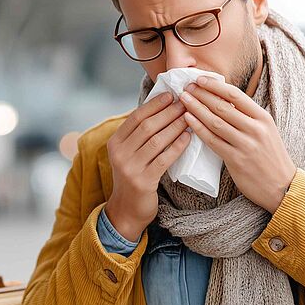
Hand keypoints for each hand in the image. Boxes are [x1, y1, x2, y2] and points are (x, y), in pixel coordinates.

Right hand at [105, 93, 190, 240]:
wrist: (127, 210)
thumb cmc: (134, 177)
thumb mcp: (128, 154)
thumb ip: (138, 136)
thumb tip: (160, 109)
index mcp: (115, 143)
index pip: (135, 117)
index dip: (154, 105)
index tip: (171, 95)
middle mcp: (119, 153)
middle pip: (147, 126)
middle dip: (168, 112)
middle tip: (185, 102)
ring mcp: (129, 168)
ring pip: (157, 140)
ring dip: (175, 126)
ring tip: (189, 117)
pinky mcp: (143, 181)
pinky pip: (164, 158)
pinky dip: (177, 146)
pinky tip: (188, 137)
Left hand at [178, 76, 296, 213]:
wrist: (282, 187)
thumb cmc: (271, 157)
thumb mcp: (266, 131)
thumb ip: (248, 117)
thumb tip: (223, 100)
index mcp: (263, 118)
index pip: (235, 95)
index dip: (215, 85)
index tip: (200, 79)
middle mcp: (255, 129)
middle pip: (222, 106)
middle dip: (201, 94)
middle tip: (186, 87)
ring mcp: (246, 144)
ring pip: (215, 122)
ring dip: (196, 108)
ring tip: (183, 99)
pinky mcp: (236, 160)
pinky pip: (212, 141)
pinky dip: (198, 128)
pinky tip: (188, 120)